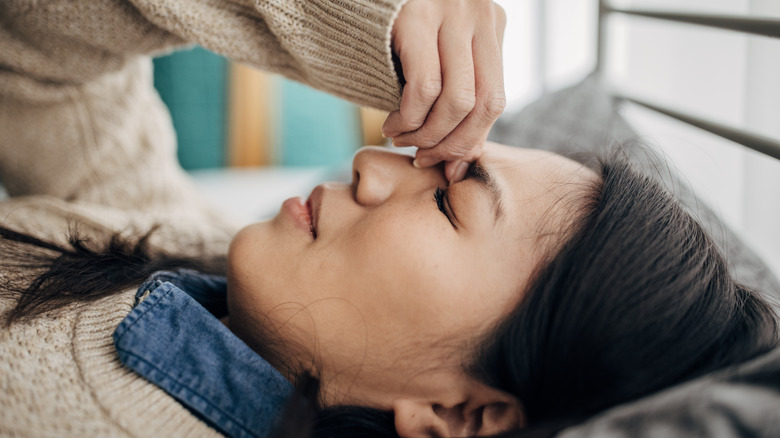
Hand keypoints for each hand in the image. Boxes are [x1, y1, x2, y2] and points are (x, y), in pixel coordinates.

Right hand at [383, 0, 505, 182]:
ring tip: (401, 140)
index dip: (470, 141)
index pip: (494, 100)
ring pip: (457, 100)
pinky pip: (425, 88)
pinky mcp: (415, 18)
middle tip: (423, 157)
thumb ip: (457, 103)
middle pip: (483, 103)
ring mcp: (450, 13)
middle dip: (451, 144)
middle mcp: (478, 15)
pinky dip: (409, 119)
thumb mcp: (439, 62)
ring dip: (427, 135)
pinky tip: (391, 125)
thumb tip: (462, 164)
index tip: (448, 166)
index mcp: (491, 24)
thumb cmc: (395, 35)